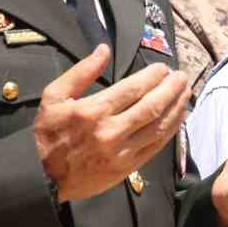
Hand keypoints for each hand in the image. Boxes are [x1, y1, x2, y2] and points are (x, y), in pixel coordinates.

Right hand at [33, 46, 189, 202]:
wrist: (42, 177)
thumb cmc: (48, 133)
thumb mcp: (54, 96)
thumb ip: (81, 72)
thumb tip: (104, 49)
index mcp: (93, 111)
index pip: (134, 89)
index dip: (153, 76)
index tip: (164, 68)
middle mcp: (110, 131)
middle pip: (152, 106)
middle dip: (171, 89)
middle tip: (182, 77)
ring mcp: (120, 152)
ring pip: (158, 127)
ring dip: (176, 108)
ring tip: (186, 93)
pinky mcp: (126, 168)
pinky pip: (155, 147)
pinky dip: (171, 132)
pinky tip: (179, 119)